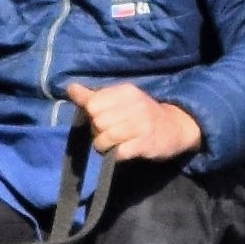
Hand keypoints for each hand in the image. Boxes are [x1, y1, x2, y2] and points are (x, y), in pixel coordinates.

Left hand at [63, 79, 201, 162]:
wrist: (174, 127)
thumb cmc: (141, 113)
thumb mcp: (120, 100)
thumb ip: (93, 96)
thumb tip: (70, 88)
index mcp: (125, 91)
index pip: (92, 104)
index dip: (92, 115)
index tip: (102, 118)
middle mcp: (135, 105)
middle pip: (97, 122)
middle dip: (98, 131)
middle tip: (109, 133)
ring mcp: (141, 124)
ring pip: (105, 138)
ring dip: (104, 145)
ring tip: (113, 143)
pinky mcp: (146, 144)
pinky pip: (119, 153)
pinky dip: (116, 155)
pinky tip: (123, 151)